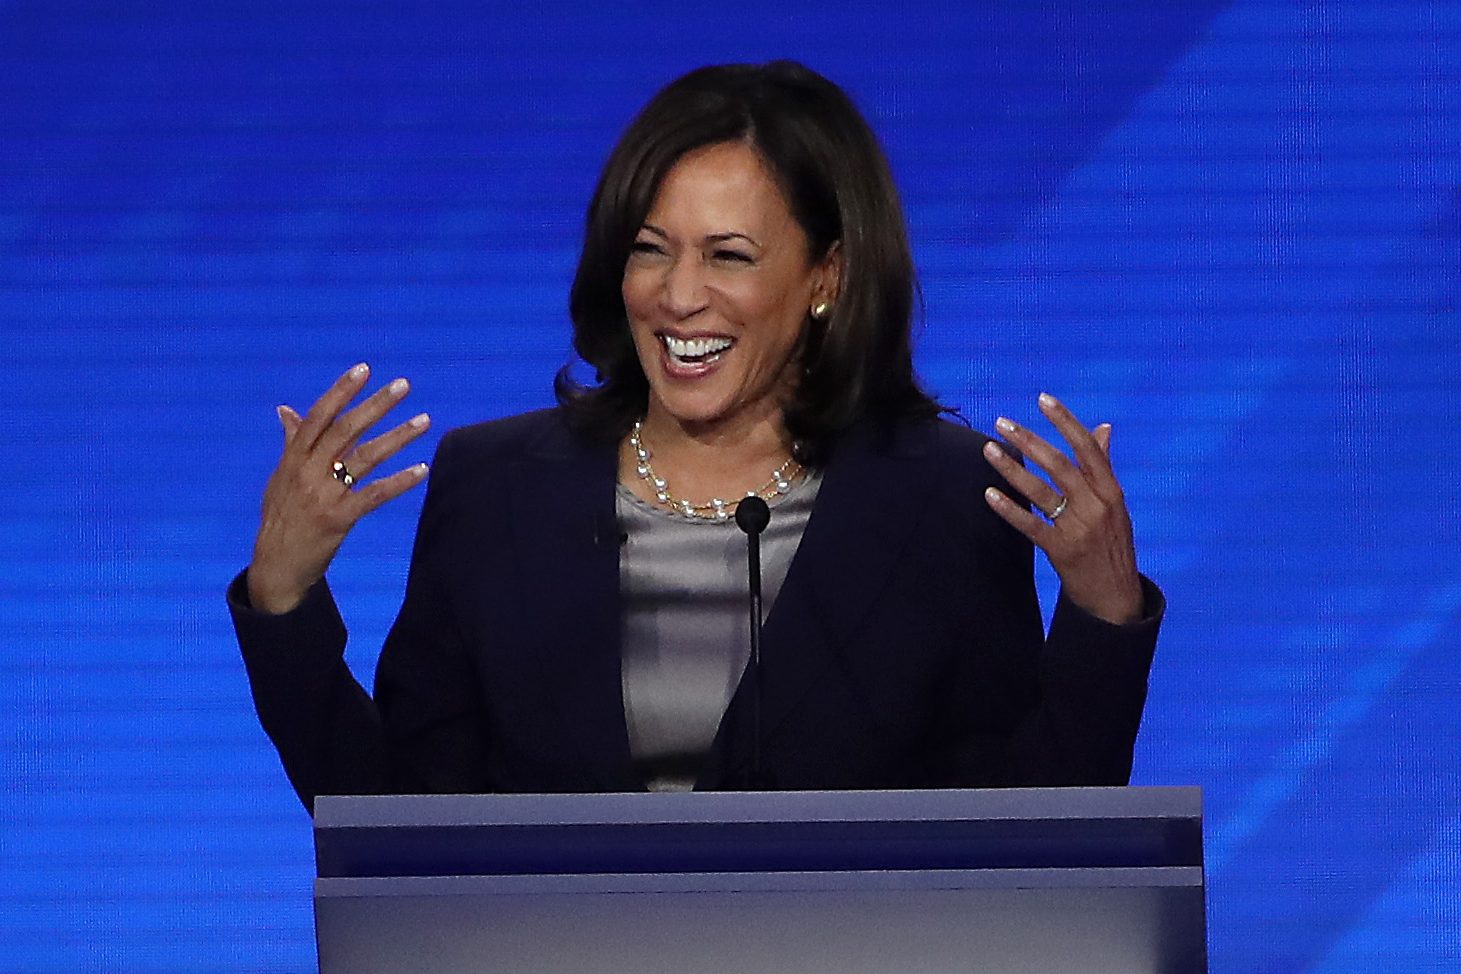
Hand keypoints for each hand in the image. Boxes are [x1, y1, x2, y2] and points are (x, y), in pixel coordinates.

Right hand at [247, 363, 430, 614]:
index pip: (319, 416)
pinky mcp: (338, 519)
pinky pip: (374, 495)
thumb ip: (290, 443)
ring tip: (424, 421)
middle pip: (346, 430)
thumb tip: (285, 409)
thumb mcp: (279, 478)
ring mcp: (323, 495)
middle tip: (403, 385)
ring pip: (365, 458)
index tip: (364, 369)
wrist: (275, 567)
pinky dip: (399, 482)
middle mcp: (307, 472)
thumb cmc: (280, 518)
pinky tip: (421, 469)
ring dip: (397, 437)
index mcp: (293, 459)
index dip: (341, 391)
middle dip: (376, 405)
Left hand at [980, 393, 1143, 624]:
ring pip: (1040, 492)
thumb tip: (1104, 427)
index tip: (1043, 399)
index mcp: (1111, 490)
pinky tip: (990, 493)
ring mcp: (1078, 528)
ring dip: (1011, 469)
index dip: (1065, 421)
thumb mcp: (1116, 504)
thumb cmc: (1113, 543)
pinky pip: (1030, 525)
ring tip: (988, 449)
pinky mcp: (1060, 550)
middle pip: (1059, 465)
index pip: (1087, 448)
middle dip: (1028, 440)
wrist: (1116, 595)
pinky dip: (1009, 509)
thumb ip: (1104, 466)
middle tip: (1001, 422)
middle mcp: (1096, 506)